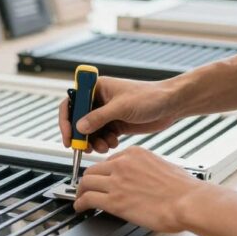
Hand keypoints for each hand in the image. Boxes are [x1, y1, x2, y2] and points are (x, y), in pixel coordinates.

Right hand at [58, 76, 180, 152]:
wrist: (170, 105)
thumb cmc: (149, 97)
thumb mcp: (121, 107)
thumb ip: (98, 118)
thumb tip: (79, 127)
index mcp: (96, 88)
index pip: (72, 102)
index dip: (66, 120)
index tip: (69, 136)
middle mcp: (98, 100)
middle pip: (78, 120)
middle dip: (81, 135)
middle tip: (84, 148)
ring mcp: (106, 113)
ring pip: (90, 131)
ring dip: (94, 142)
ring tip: (104, 147)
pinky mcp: (115, 124)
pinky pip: (101, 136)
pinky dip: (104, 142)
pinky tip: (113, 143)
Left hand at [73, 146, 207, 231]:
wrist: (189, 202)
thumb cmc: (184, 189)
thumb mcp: (163, 167)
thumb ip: (146, 169)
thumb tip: (141, 178)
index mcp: (135, 154)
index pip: (110, 161)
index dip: (104, 173)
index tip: (103, 180)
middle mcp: (122, 164)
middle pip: (93, 169)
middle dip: (88, 180)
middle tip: (86, 188)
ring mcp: (116, 182)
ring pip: (86, 183)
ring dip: (80, 192)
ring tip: (79, 199)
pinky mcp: (114, 201)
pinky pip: (88, 199)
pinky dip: (80, 203)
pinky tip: (80, 208)